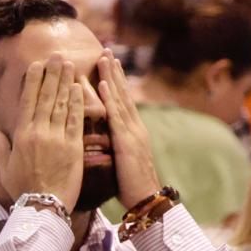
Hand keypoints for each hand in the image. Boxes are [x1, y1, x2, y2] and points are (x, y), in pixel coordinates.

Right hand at [0, 54, 83, 209]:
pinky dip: (77, 103)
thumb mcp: (5, 168)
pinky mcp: (74, 147)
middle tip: (57, 55)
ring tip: (69, 64)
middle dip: (52, 74)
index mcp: (21, 135)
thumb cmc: (22, 190)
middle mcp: (39, 132)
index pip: (28, 101)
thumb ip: (0, 147)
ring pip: (61, 104)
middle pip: (46, 97)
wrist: (44, 207)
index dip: (33, 81)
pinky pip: (75, 120)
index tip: (37, 65)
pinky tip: (79, 88)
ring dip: (65, 82)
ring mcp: (57, 139)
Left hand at [96, 52, 162, 209]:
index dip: (116, 82)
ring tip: (104, 58)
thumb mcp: (122, 161)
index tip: (109, 63)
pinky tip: (104, 84)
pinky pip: (117, 117)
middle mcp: (135, 127)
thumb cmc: (131, 186)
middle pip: (123, 94)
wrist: (146, 200)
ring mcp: (132, 133)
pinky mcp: (127, 142)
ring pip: (120, 100)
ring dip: (112, 77)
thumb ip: (116, 146)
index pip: (123, 101)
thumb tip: (105, 139)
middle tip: (106, 50)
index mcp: (133, 132)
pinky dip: (111, 99)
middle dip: (114, 71)